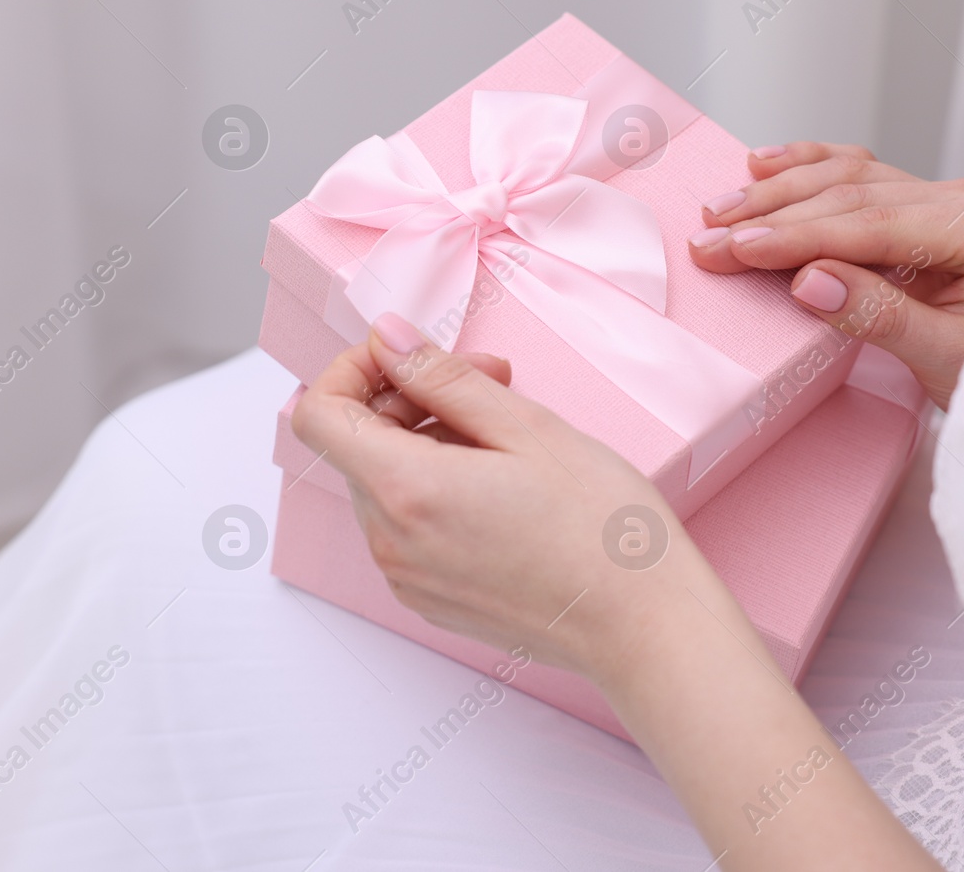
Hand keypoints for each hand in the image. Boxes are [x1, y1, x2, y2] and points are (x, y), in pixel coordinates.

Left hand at [295, 312, 944, 870]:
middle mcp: (389, 541)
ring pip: (382, 482)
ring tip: (509, 434)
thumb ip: (443, 377)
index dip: (352, 370)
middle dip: (409, 397)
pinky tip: (503, 483)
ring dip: (428, 440)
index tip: (407, 355)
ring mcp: (405, 577)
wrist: (645, 627)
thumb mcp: (528, 427)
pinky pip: (406, 524)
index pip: (318, 414)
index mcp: (405, 490)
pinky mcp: (429, 598)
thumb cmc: (603, 528)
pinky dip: (436, 487)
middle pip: (356, 445)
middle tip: (493, 379)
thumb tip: (385, 336)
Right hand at [688, 142, 963, 408]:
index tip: (736, 250)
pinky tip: (764, 165)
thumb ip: (879, 316)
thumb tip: (807, 280)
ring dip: (778, 193)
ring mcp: (949, 198)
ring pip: (849, 179)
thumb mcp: (946, 358)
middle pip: (853, 195)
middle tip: (710, 240)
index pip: (872, 224)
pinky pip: (861, 177)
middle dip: (772, 217)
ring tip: (721, 210)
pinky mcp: (928, 206)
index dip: (797, 237)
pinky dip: (810, 170)